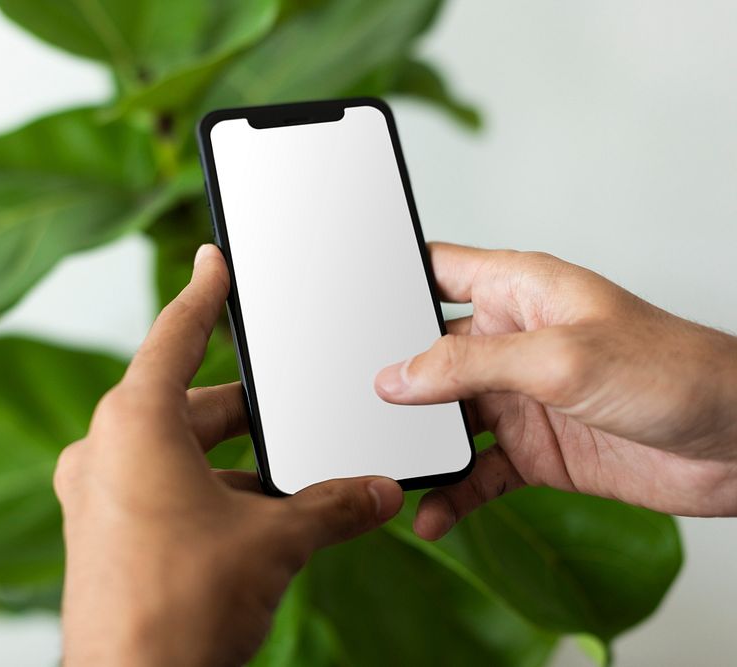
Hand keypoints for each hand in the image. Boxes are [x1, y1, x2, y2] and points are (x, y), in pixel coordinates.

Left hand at [56, 244, 402, 666]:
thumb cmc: (182, 608)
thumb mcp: (274, 542)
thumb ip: (332, 507)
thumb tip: (378, 493)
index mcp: (134, 423)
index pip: (175, 335)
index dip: (202, 293)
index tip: (212, 260)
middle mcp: (104, 448)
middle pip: (187, 402)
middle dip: (249, 409)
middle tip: (294, 403)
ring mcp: (96, 493)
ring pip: (176, 451)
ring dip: (233, 460)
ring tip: (292, 478)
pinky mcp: (100, 531)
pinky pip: (159, 487)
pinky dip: (206, 490)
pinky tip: (255, 517)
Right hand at [375, 243, 736, 539]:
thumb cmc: (673, 371)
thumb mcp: (559, 358)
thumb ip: (469, 367)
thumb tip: (396, 379)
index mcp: (517, 292)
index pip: (435, 270)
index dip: (389, 280)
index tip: (343, 304)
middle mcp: (510, 340)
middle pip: (426, 353)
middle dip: (389, 377)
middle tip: (350, 404)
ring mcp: (519, 397)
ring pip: (445, 418)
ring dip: (418, 444)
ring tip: (385, 466)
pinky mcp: (534, 450)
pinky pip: (477, 471)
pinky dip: (453, 492)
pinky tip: (433, 515)